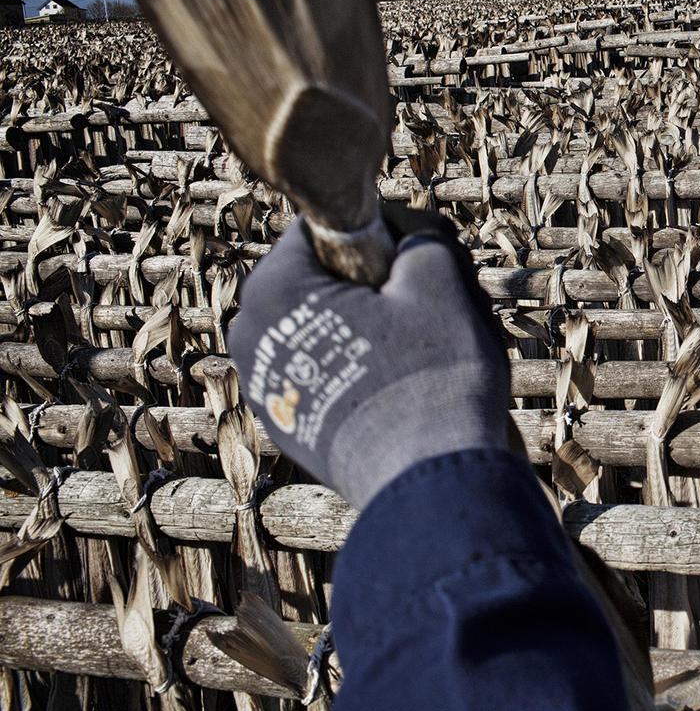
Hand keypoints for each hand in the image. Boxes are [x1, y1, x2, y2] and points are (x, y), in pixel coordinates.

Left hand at [229, 205, 515, 509]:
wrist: (427, 484)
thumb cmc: (430, 374)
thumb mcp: (437, 278)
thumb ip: (416, 234)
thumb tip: (403, 234)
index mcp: (273, 287)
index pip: (326, 227)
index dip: (382, 238)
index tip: (416, 269)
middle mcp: (251, 334)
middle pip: (325, 281)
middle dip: (375, 290)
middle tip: (425, 316)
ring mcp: (266, 386)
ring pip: (329, 329)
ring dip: (373, 332)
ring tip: (418, 360)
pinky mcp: (289, 426)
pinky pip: (327, 374)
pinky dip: (361, 374)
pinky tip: (400, 395)